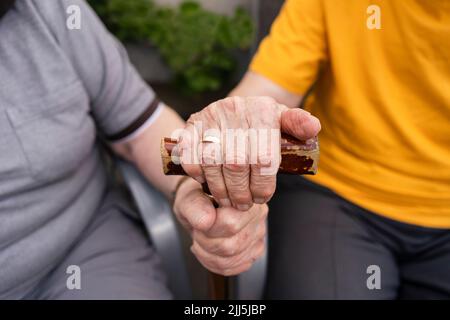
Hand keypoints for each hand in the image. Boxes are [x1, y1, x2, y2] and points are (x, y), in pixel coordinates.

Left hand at [173, 178, 267, 275]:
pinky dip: (213, 263)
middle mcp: (257, 215)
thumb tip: (206, 221)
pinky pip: (233, 267)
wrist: (202, 205)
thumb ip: (194, 206)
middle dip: (204, 243)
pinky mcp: (254, 250)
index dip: (207, 229)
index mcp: (245, 197)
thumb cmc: (198, 198)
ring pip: (231, 259)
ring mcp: (258, 234)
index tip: (199, 223)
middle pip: (231, 245)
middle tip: (198, 231)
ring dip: (207, 254)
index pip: (230, 224)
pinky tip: (208, 251)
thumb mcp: (189, 197)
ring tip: (202, 240)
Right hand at [178, 96, 320, 210]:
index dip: (262, 185)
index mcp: (263, 109)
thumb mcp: (284, 121)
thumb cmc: (263, 122)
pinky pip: (191, 154)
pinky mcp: (192, 124)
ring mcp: (211, 115)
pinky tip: (207, 183)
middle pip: (237, 162)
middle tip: (244, 205)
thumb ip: (299, 126)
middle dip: (241, 191)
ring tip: (229, 201)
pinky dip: (198, 173)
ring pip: (213, 162)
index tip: (262, 198)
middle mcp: (236, 108)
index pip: (264, 157)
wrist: (236, 109)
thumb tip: (313, 128)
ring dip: (220, 188)